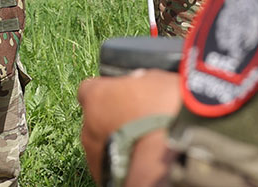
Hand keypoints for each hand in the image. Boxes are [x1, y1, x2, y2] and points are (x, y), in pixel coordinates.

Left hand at [78, 70, 181, 185]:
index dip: (106, 92)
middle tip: (139, 121)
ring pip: (101, 142)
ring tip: (143, 143)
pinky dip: (122, 160)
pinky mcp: (101, 175)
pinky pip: (109, 163)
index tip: (123, 95)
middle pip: (95, 118)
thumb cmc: (165, 115)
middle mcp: (87, 125)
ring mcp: (92, 153)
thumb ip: (141, 81)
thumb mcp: (159, 81)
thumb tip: (141, 81)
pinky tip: (140, 160)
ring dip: (117, 141)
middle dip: (113, 119)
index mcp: (97, 96)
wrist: (169, 159)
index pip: (89, 88)